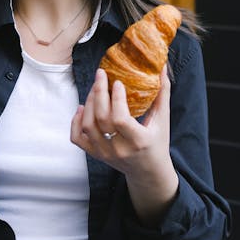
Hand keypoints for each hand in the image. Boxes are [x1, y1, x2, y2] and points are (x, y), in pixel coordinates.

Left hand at [71, 66, 178, 224]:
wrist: (148, 172)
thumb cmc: (157, 143)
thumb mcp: (163, 120)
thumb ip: (162, 93)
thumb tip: (162, 68)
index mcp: (138, 140)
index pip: (121, 119)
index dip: (116, 99)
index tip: (117, 82)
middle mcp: (119, 149)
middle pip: (101, 118)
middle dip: (99, 92)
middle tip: (101, 74)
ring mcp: (105, 153)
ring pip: (88, 126)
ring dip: (89, 103)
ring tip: (95, 89)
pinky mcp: (96, 154)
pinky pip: (78, 138)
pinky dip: (75, 121)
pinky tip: (82, 108)